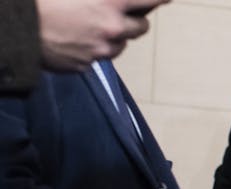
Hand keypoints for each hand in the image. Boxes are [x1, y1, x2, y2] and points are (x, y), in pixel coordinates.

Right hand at [36, 0, 169, 70]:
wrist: (14, 27)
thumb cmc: (42, 0)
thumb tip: (111, 0)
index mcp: (110, 3)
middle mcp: (112, 29)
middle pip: (141, 27)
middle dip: (135, 20)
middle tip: (122, 14)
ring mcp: (100, 50)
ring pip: (121, 45)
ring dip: (115, 37)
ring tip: (93, 27)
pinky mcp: (86, 66)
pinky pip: (98, 57)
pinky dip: (93, 49)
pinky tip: (76, 39)